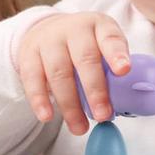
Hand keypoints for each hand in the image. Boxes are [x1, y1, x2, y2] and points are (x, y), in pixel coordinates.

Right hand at [16, 12, 130, 134]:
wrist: (47, 30)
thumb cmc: (84, 45)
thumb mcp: (102, 45)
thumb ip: (113, 69)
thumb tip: (126, 105)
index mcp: (99, 26)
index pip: (110, 37)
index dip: (117, 54)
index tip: (124, 70)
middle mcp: (74, 29)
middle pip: (84, 58)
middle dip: (95, 90)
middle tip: (102, 115)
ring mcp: (49, 41)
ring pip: (59, 72)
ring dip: (70, 104)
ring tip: (79, 128)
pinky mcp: (29, 54)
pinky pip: (32, 79)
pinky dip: (39, 100)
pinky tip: (47, 117)